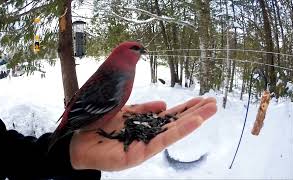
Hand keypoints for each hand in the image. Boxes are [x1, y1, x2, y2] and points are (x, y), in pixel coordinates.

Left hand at [69, 97, 216, 170]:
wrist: (77, 141)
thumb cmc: (99, 126)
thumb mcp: (124, 112)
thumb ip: (143, 110)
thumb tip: (164, 104)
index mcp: (144, 126)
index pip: (169, 116)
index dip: (185, 108)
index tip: (201, 100)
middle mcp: (148, 137)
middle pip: (176, 123)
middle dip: (195, 113)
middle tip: (214, 103)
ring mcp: (145, 146)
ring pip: (174, 131)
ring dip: (194, 120)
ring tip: (212, 109)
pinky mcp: (139, 154)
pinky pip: (162, 140)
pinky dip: (180, 131)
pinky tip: (195, 122)